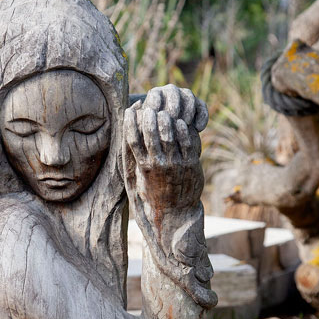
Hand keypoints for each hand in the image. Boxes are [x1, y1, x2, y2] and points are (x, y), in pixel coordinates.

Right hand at [124, 85, 207, 211]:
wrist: (176, 212)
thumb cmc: (154, 192)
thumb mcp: (140, 177)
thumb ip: (135, 157)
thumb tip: (128, 135)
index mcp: (143, 166)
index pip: (133, 139)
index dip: (130, 122)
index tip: (130, 109)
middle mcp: (158, 164)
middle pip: (150, 134)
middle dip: (148, 117)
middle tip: (148, 106)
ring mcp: (175, 164)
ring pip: (169, 135)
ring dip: (166, 120)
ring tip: (164, 111)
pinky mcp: (190, 164)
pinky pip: (186, 142)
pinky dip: (182, 130)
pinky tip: (180, 122)